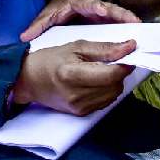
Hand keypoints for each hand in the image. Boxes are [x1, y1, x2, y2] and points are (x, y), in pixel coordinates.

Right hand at [12, 40, 135, 115]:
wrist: (29, 80)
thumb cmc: (51, 60)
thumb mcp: (77, 46)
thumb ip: (105, 48)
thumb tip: (130, 47)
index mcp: (72, 74)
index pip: (111, 74)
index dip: (125, 64)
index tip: (128, 54)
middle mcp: (76, 95)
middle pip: (115, 85)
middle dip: (120, 72)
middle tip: (114, 60)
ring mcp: (78, 107)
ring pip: (113, 94)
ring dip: (114, 82)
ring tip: (101, 70)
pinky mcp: (80, 114)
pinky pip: (105, 101)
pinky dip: (107, 90)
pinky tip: (96, 82)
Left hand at [20, 0, 139, 41]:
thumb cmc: (59, 6)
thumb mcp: (48, 14)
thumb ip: (38, 25)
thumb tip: (24, 37)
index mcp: (80, 2)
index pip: (89, 3)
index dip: (96, 7)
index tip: (102, 12)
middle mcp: (95, 5)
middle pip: (110, 8)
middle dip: (121, 14)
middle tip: (133, 21)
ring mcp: (104, 12)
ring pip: (119, 15)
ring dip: (130, 21)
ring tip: (141, 29)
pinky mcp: (109, 19)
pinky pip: (121, 22)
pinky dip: (129, 27)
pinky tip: (139, 36)